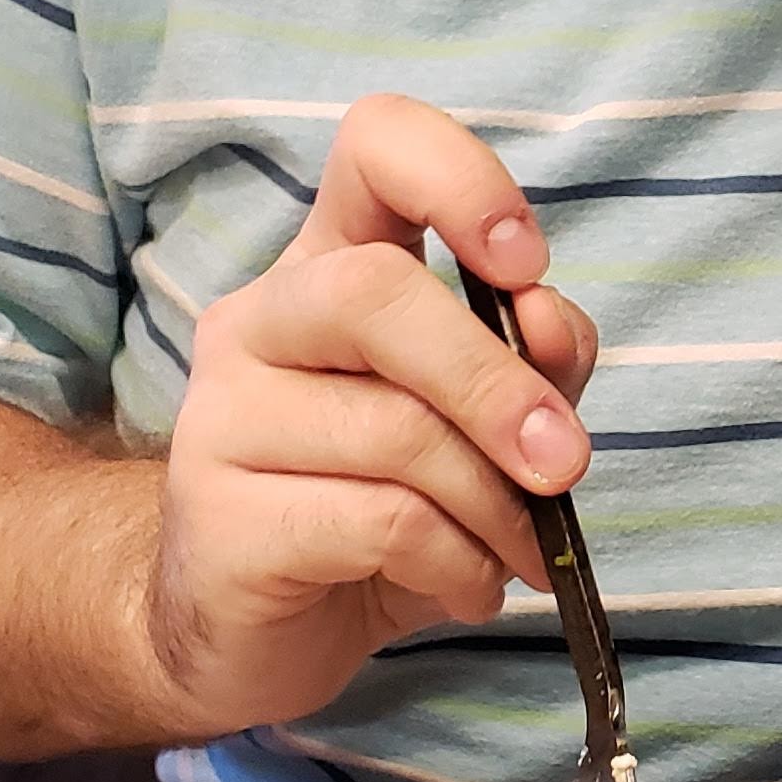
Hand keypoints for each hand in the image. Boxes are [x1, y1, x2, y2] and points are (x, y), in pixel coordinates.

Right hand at [145, 93, 597, 738]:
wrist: (253, 636)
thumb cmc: (378, 503)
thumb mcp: (481, 422)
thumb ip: (531, 360)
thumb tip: (548, 325)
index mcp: (330, 262)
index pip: (375, 146)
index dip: (461, 179)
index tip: (527, 266)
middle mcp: (260, 318)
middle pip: (375, 292)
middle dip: (494, 383)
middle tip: (564, 464)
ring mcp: (220, 416)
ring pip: (393, 428)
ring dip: (493, 503)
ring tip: (519, 550)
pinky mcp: (217, 524)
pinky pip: (375, 522)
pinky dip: (455, 562)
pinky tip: (468, 586)